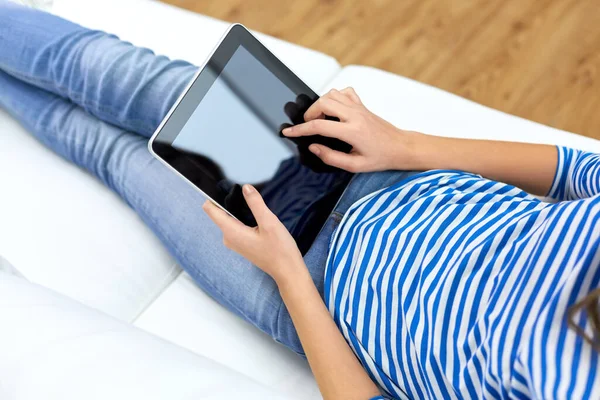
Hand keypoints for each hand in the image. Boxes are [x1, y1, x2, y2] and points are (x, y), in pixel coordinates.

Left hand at [202, 184, 305, 284]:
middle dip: (231, 203)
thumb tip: (245, 188)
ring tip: (255, 207)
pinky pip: (236, 226)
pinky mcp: (242, 244)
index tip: (225, 189)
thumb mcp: (269, 222)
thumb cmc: (279, 249)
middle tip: (249, 197)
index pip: (210, 210)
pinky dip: (244, 219)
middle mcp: (229, 238)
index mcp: (231, 232)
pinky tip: (258, 219)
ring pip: (230, 219)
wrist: (287, 270)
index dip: (214, 197)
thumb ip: (256, 203)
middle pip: (220, 213)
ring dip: (239, 211)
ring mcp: (235, 242)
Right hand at [282, 87, 420, 172]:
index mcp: (352, 132)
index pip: (319, 125)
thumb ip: (331, 157)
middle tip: (307, 126)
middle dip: (309, 113)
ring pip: (332, 94)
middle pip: (323, 102)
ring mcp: (359, 108)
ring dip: (320, 104)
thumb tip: (313, 147)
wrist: (400, 147)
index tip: (288, 132)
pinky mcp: (362, 105)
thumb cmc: (381, 158)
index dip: (300, 129)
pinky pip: (344, 92)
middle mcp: (355, 115)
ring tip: (319, 119)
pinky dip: (334, 97)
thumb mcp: (354, 166)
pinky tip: (334, 110)